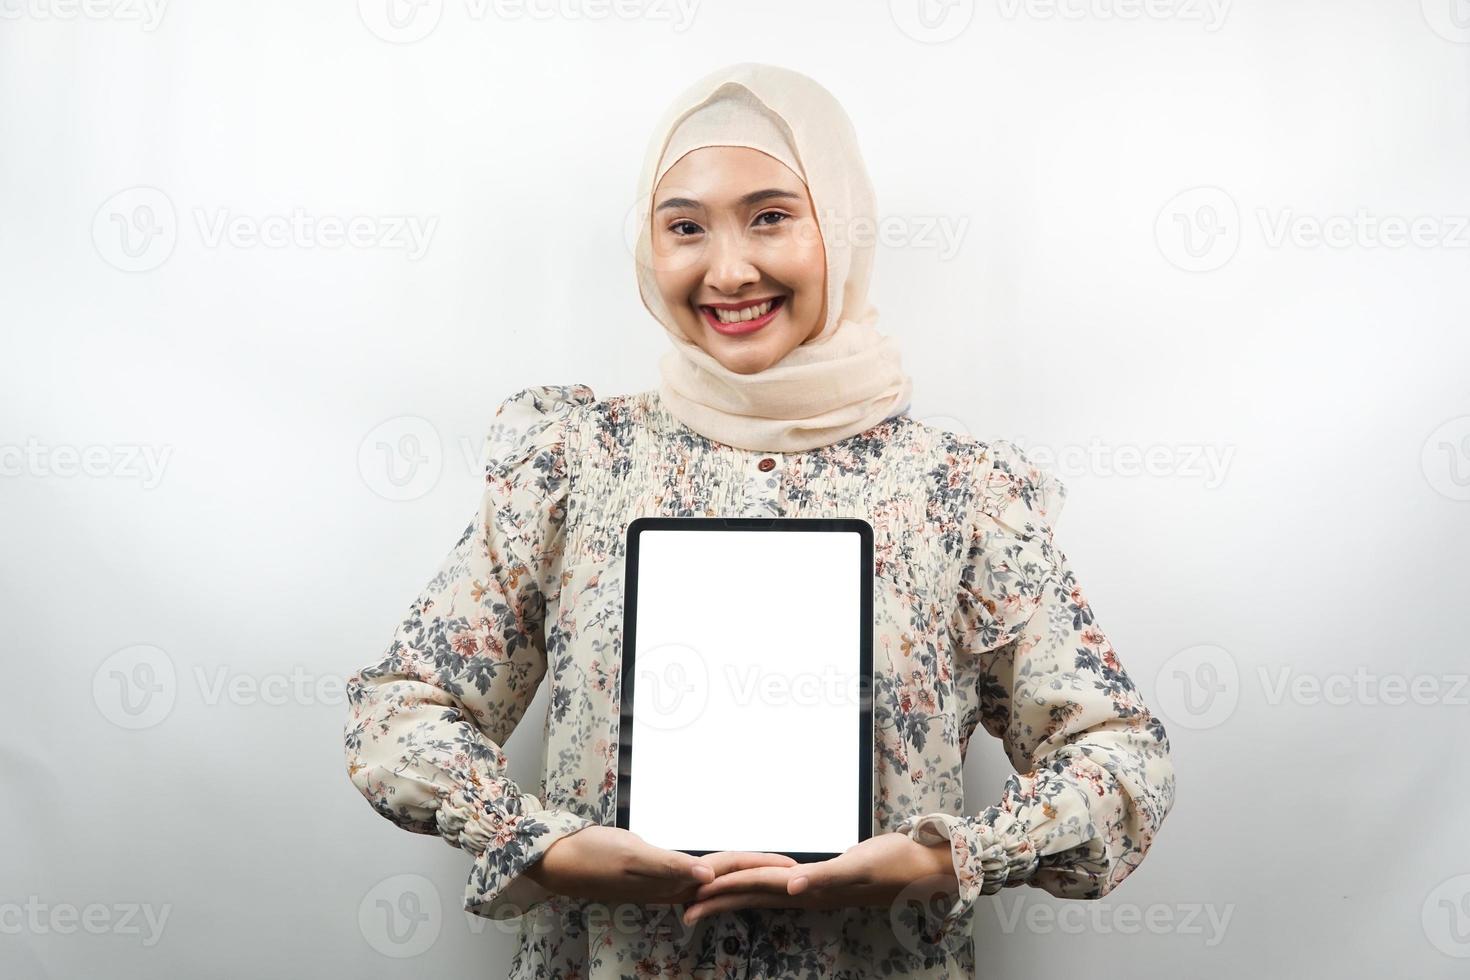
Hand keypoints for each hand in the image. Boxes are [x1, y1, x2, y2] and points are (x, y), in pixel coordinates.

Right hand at [524, 826, 798, 906]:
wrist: (558, 860)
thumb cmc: (591, 855)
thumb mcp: (630, 857)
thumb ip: (669, 867)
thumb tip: (707, 878)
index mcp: (673, 882)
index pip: (728, 873)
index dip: (761, 869)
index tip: (793, 869)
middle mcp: (674, 885)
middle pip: (728, 876)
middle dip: (762, 873)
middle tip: (796, 869)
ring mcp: (665, 881)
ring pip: (715, 876)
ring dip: (744, 872)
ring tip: (772, 868)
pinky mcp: (656, 872)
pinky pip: (697, 872)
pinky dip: (718, 869)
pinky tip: (724, 870)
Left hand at [681, 832, 956, 925]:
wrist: (923, 868)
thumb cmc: (894, 865)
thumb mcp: (858, 867)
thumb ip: (824, 878)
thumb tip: (790, 888)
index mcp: (808, 887)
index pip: (755, 885)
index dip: (724, 887)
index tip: (692, 894)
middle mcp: (805, 891)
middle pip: (751, 895)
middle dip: (716, 899)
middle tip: (681, 906)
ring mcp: (813, 889)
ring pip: (762, 893)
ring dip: (733, 895)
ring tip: (705, 899)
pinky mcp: (822, 882)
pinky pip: (781, 885)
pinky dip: (760, 885)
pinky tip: (753, 889)